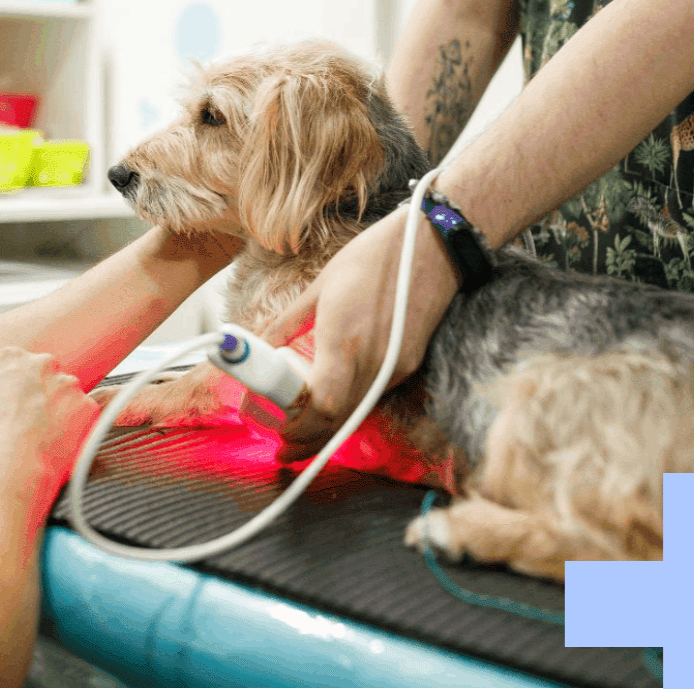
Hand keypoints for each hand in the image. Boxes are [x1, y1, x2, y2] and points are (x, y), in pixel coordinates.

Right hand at [0, 346, 99, 491]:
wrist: (5, 467)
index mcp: (10, 357)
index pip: (19, 362)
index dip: (17, 385)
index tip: (15, 401)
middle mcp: (43, 364)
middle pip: (46, 375)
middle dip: (42, 393)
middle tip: (28, 420)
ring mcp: (68, 385)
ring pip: (67, 394)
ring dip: (59, 410)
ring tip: (40, 436)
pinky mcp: (87, 406)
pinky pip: (83, 414)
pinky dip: (75, 427)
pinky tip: (54, 443)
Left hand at [263, 205, 460, 462]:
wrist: (433, 246)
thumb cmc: (375, 256)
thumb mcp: (321, 285)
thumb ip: (289, 321)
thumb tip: (260, 343)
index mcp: (344, 340)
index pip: (322, 406)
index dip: (299, 428)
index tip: (278, 432)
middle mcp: (373, 361)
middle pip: (339, 421)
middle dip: (309, 441)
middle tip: (284, 447)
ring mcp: (395, 366)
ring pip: (358, 414)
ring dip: (330, 430)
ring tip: (302, 433)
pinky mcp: (409, 364)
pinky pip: (374, 397)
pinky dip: (351, 409)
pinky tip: (334, 405)